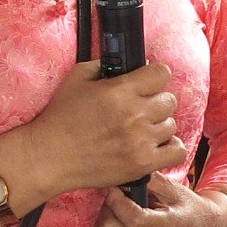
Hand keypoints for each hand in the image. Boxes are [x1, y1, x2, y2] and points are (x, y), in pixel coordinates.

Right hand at [0, 59, 186, 203]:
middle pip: (169, 100)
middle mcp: (134, 114)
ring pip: (171, 125)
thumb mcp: (76, 80)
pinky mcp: (142, 163)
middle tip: (141, 108)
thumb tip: (120, 63)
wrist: (50, 156)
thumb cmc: (60, 119)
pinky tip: (154, 144)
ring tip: (141, 129)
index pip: (161, 74)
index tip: (147, 82)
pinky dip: (169, 147)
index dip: (155, 76)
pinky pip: (176, 150)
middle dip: (156, 101)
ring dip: (159, 125)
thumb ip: (101, 66)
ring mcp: (140, 141)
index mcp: (120, 91)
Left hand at [85, 173, 226, 226]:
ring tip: (109, 220)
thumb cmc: (189, 208)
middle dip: (106, 211)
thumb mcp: (176, 189)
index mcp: (168, 226)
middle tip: (113, 202)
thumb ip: (151, 180)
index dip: (116, 202)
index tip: (115, 189)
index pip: (133, 220)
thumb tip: (125, 172)